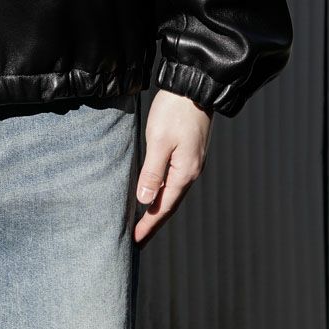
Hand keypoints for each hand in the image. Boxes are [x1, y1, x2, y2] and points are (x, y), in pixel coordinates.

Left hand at [133, 89, 213, 245]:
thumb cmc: (174, 112)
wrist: (193, 87)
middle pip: (170, 204)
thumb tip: (145, 201)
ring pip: (172, 192)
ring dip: (158, 207)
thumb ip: (152, 171)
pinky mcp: (188, 152)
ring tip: (143, 221)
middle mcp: (191, 171)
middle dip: (153, 222)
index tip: (135, 241)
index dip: (149, 225)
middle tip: (137, 238)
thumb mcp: (159, 141)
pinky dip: (163, 192)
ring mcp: (191, 162)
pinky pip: (174, 180)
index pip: (164, 207)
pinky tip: (154, 193)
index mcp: (184, 172)